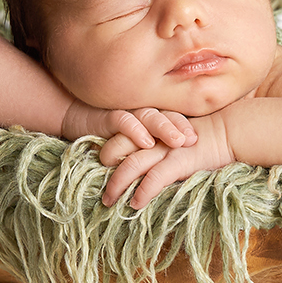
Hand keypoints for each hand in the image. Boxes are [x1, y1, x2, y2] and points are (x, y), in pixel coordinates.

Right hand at [62, 102, 196, 162]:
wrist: (78, 117)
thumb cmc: (112, 135)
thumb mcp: (137, 144)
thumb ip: (155, 151)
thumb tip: (180, 169)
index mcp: (153, 118)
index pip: (176, 119)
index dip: (189, 128)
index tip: (203, 141)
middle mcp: (143, 113)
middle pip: (168, 116)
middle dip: (182, 128)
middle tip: (195, 141)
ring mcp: (127, 113)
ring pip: (150, 117)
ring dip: (165, 128)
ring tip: (178, 142)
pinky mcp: (108, 117)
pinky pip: (124, 121)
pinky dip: (136, 131)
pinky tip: (146, 141)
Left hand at [102, 112, 234, 209]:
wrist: (232, 132)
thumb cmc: (208, 136)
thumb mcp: (179, 135)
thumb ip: (162, 143)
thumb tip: (147, 159)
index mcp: (153, 127)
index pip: (122, 134)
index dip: (108, 147)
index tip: (100, 164)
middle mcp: (156, 136)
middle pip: (119, 147)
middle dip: (105, 165)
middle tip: (98, 184)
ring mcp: (166, 148)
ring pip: (131, 165)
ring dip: (117, 184)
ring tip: (108, 201)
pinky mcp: (179, 161)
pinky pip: (155, 178)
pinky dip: (142, 192)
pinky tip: (135, 204)